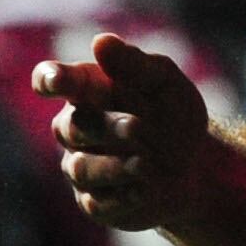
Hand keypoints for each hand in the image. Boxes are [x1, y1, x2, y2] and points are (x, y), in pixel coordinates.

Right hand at [37, 34, 220, 237]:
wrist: (196, 166)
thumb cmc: (172, 115)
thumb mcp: (165, 84)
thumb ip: (135, 64)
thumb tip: (101, 42)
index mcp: (87, 91)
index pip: (52, 80)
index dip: (50, 80)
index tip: (56, 81)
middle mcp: (76, 129)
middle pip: (71, 127)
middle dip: (107, 128)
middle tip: (139, 128)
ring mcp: (83, 168)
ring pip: (81, 168)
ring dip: (116, 165)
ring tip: (147, 162)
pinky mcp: (96, 203)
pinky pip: (98, 202)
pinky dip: (124, 194)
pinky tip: (146, 188)